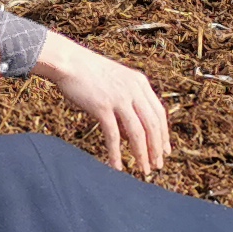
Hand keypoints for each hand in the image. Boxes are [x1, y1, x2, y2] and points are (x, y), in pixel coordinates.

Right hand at [35, 34, 170, 176]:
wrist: (68, 61)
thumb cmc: (89, 72)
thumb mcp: (117, 80)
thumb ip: (128, 99)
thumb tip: (132, 129)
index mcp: (140, 83)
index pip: (158, 113)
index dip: (163, 135)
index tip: (164, 151)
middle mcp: (133, 90)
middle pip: (152, 125)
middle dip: (156, 149)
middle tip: (156, 166)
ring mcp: (119, 98)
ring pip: (137, 132)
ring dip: (142, 154)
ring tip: (143, 170)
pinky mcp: (102, 106)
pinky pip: (113, 135)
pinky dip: (116, 153)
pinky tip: (117, 166)